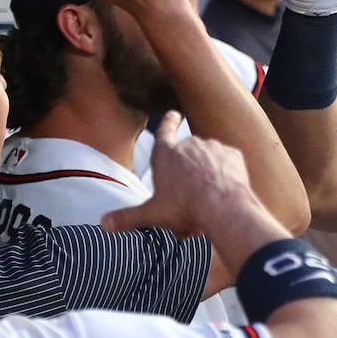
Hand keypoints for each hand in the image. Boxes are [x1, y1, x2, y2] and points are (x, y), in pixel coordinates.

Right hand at [102, 112, 254, 235]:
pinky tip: (224, 190)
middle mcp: (189, 144)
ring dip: (208, 174)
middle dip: (189, 173)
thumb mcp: (153, 214)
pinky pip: (228, 163)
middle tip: (190, 200)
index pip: (165, 130)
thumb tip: (104, 223)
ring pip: (209, 160)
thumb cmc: (185, 209)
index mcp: (166, 154)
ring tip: (207, 200)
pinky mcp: (232, 154)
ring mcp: (213, 147)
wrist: (223, 207)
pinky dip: (226, 174)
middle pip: (188, 156)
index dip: (168, 122)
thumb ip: (128, 218)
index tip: (174, 113)